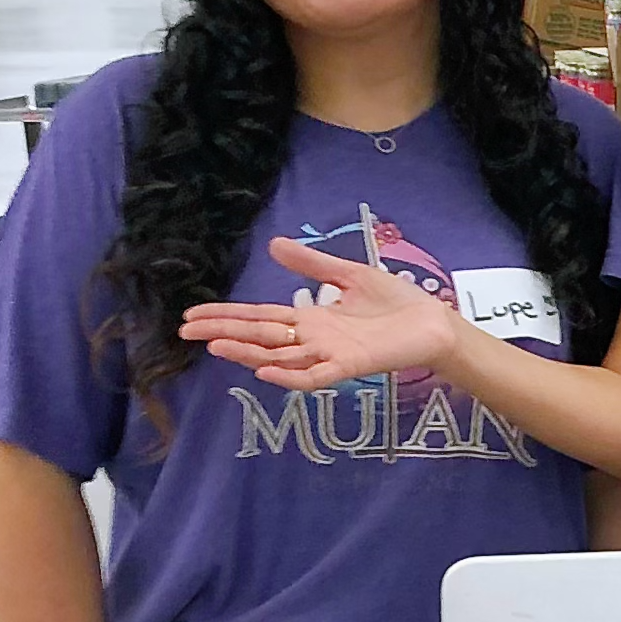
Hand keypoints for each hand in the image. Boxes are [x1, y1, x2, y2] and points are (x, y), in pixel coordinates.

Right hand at [179, 237, 460, 390]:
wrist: (434, 322)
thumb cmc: (396, 303)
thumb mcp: (348, 275)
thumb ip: (311, 264)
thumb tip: (273, 245)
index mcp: (310, 319)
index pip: (258, 317)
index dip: (226, 316)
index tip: (192, 316)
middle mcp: (313, 339)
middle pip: (259, 336)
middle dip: (223, 332)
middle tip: (186, 331)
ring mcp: (329, 354)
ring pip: (279, 357)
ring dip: (247, 352)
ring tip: (215, 346)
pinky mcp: (350, 366)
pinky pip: (313, 376)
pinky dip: (289, 375)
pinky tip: (264, 370)